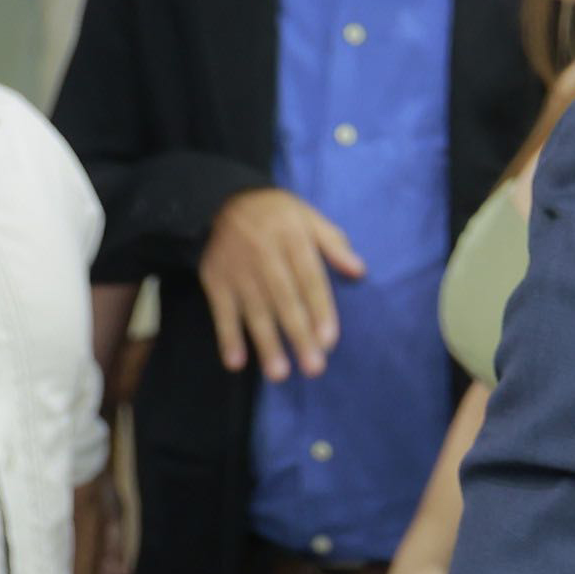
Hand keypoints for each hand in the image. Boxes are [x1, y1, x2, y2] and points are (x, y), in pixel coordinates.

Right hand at [200, 189, 364, 382]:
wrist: (221, 200)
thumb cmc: (277, 214)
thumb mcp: (309, 217)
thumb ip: (334, 244)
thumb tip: (359, 270)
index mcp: (293, 241)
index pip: (310, 281)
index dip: (320, 311)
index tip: (329, 340)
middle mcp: (265, 259)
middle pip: (285, 302)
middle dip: (299, 336)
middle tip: (314, 368)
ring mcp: (238, 272)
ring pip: (255, 312)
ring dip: (266, 344)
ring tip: (279, 374)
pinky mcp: (215, 281)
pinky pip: (221, 313)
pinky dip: (227, 338)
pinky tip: (236, 362)